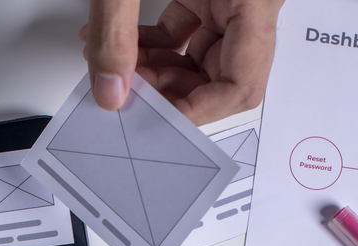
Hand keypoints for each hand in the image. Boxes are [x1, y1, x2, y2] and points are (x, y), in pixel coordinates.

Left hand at [81, 0, 283, 123]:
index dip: (196, 112)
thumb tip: (110, 89)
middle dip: (168, 94)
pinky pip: (184, 33)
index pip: (240, 83)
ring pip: (197, 60)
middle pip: (219, 79)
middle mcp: (247, 3)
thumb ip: (114, 32)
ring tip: (117, 70)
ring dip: (153, 73)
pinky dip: (150, 47)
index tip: (157, 120)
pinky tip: (120, 45)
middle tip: (129, 95)